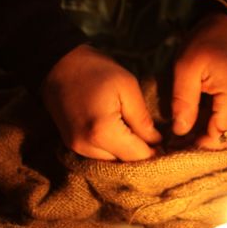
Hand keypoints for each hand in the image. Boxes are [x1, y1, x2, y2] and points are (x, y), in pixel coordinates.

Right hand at [43, 44, 160, 160]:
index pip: (138, 155)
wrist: (58, 64)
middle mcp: (87, 146)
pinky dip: (112, 148)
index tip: (169, 144)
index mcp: (103, 132)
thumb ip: (142, 119)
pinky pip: (99, 155)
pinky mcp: (72, 145)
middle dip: (141, 153)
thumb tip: (155, 141)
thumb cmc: (95, 71)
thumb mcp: (127, 87)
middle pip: (125, 163)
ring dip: (126, 152)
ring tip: (137, 135)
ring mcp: (77, 148)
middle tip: (156, 138)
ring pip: (112, 161)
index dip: (156, 152)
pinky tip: (121, 134)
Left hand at [172, 14, 226, 148]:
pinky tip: (197, 114)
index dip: (196, 143)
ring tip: (184, 123)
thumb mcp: (186, 69)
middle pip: (225, 136)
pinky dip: (215, 120)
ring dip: (207, 130)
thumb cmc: (206, 42)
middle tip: (176, 135)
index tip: (175, 143)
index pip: (218, 136)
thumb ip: (183, 102)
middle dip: (201, 138)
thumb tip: (180, 131)